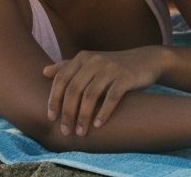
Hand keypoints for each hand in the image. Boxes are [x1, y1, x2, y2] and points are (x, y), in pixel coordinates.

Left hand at [44, 47, 162, 135]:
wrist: (146, 60)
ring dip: (83, 117)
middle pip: (74, 89)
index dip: (54, 99)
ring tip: (81, 132)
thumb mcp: (91, 62)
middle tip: (65, 131)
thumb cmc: (113, 66)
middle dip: (67, 113)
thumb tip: (44, 71)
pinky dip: (103, 112)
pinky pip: (111, 97)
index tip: (51, 118)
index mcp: (83, 57)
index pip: (61, 78)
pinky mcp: (126, 77)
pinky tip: (99, 125)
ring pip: (90, 95)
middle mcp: (95, 60)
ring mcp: (111, 68)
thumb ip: (69, 66)